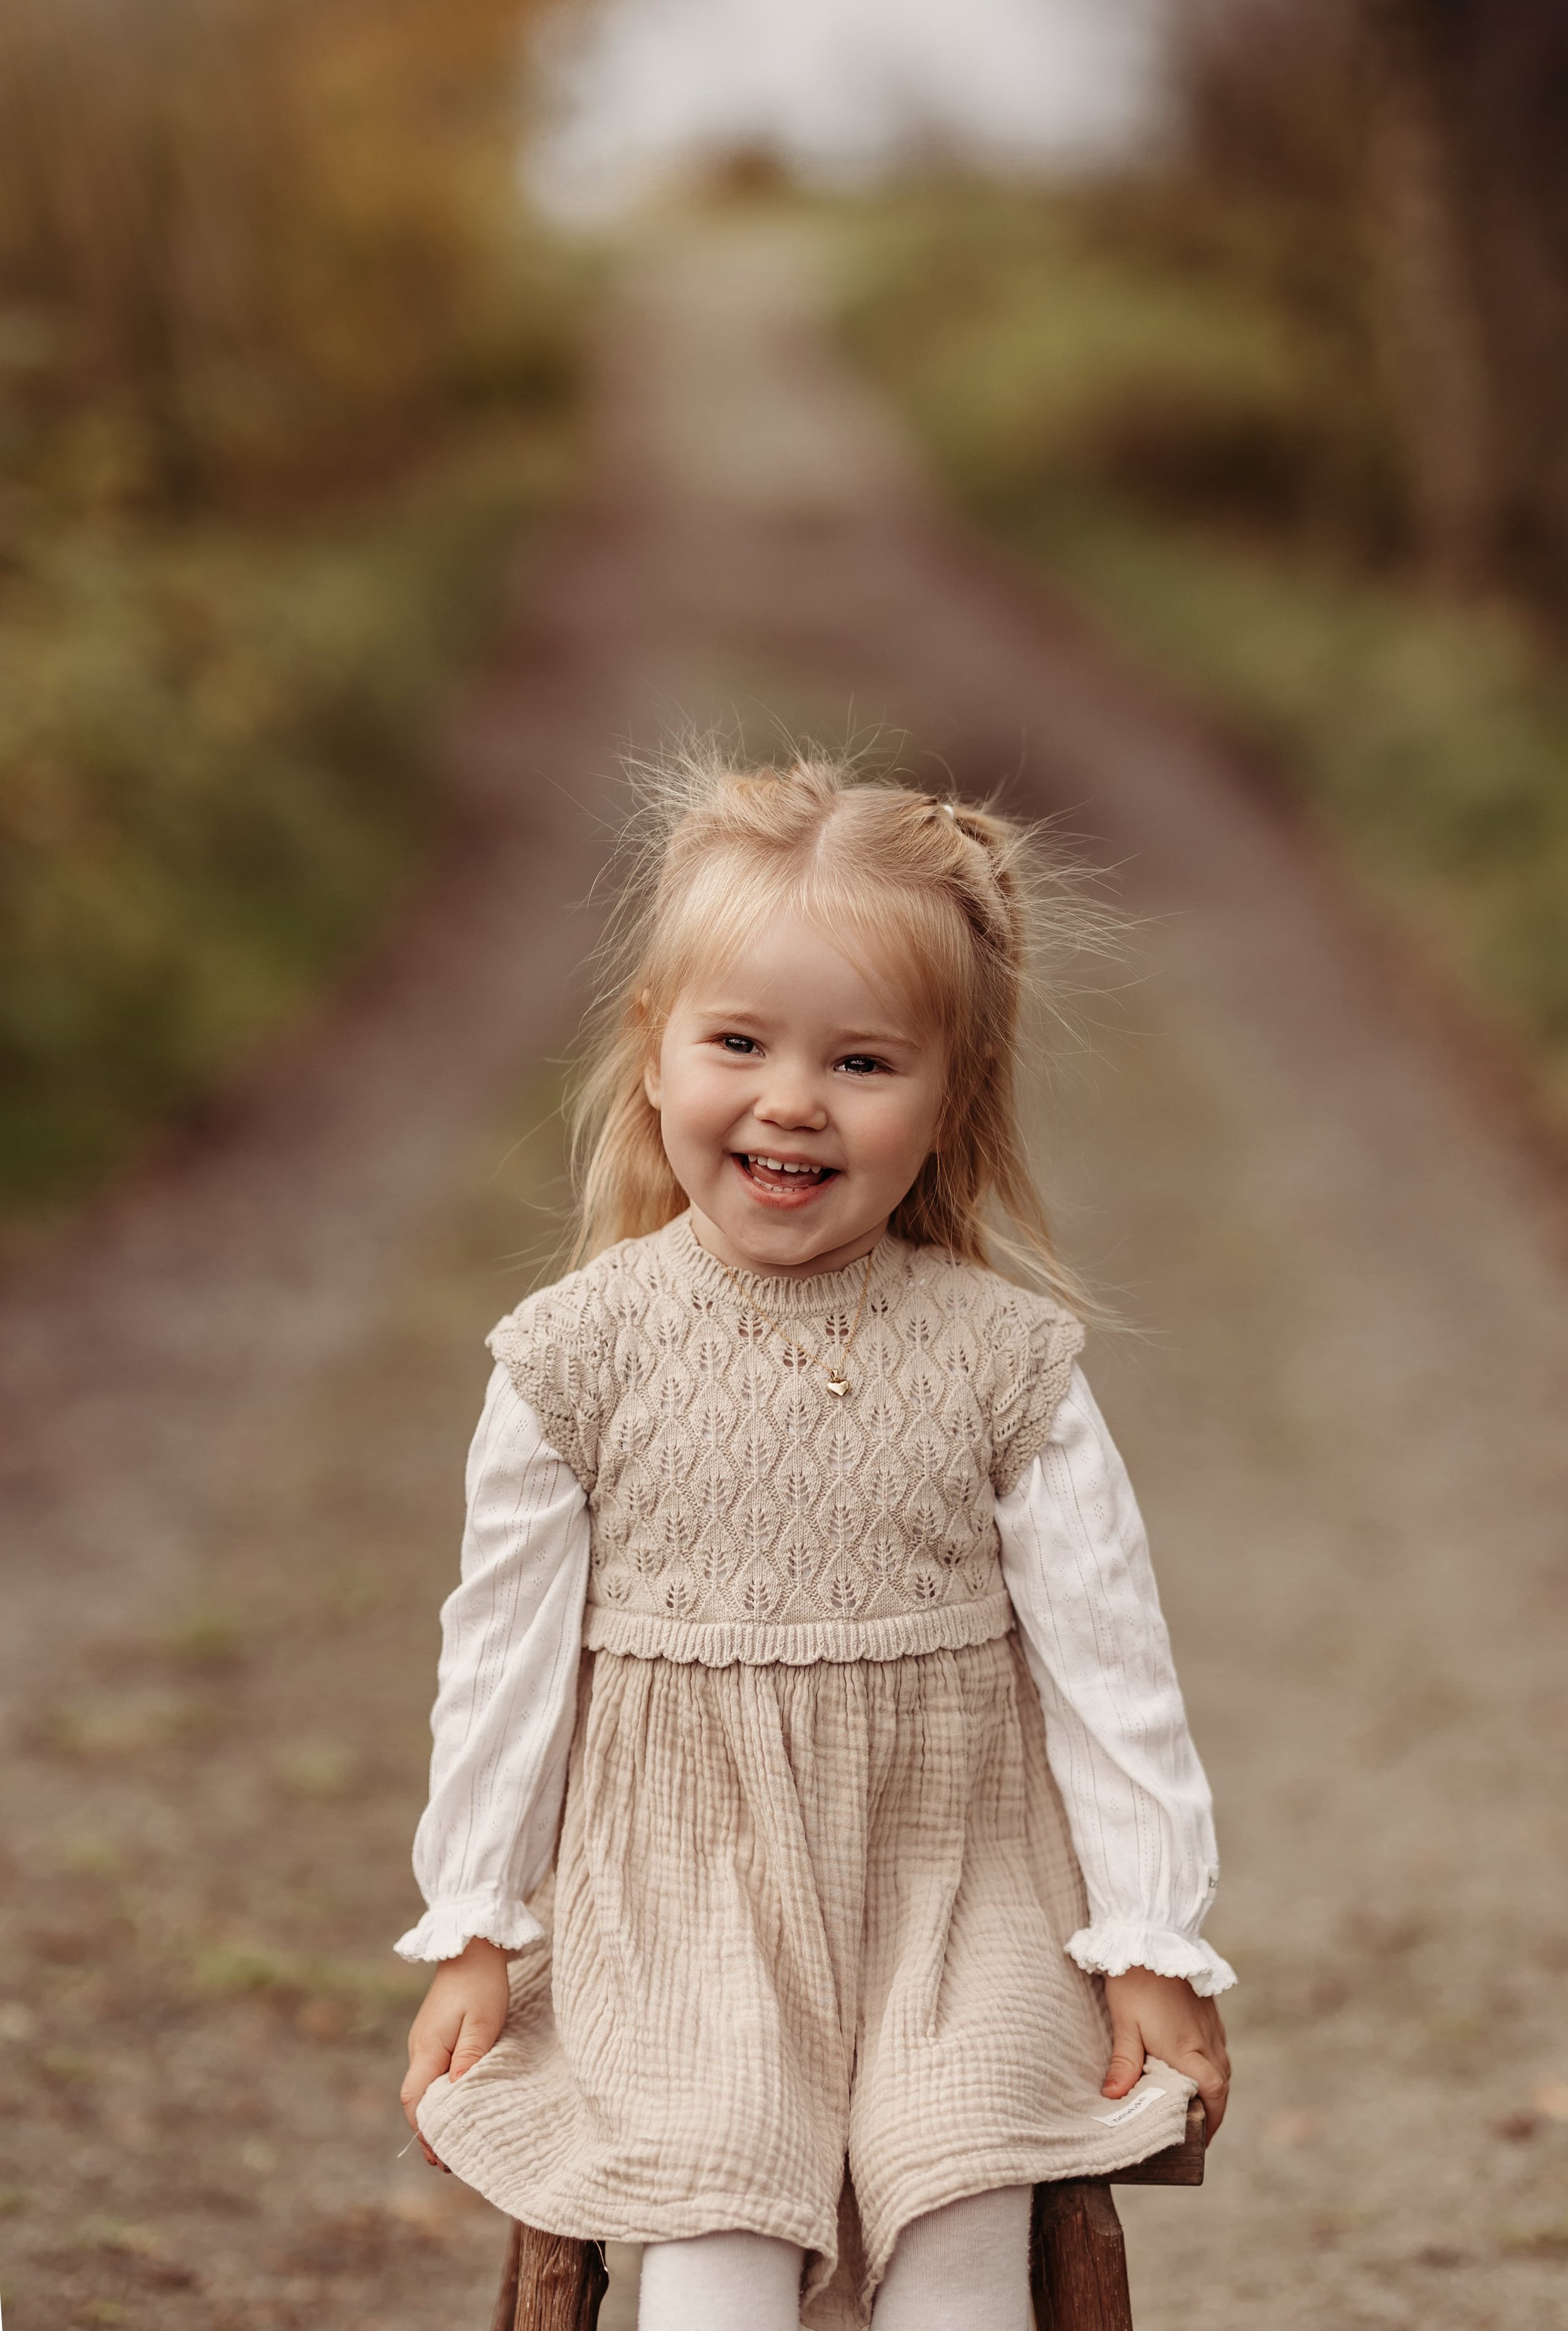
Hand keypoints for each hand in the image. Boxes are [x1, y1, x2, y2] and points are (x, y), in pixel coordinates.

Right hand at [400, 1937, 512, 2168]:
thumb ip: (470, 2059)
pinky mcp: (434, 2037)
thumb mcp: (482, 2023)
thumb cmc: (481, 1984)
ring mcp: (425, 2042)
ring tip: (453, 2145)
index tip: (440, 2157)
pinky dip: (439, 2097)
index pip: (415, 2100)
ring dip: (434, 2116)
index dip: (425, 2131)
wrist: (471, 1947)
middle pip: (415, 2100)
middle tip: (448, 2163)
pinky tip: (455, 2107)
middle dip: (428, 2132)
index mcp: (427, 2049)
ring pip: (423, 2089)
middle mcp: (419, 2049)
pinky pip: (432, 2075)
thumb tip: (456, 2097)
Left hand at [1101, 1967, 1229, 2139]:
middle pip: (1221, 2085)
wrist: (1152, 1934)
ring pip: (1222, 2066)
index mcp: (1187, 2050)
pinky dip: (1211, 2064)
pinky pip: (1218, 2047)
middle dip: (1213, 2109)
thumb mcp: (1124, 2023)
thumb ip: (1124, 2063)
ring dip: (1213, 2087)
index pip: (1213, 2094)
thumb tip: (1113, 2097)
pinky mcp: (1210, 2012)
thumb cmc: (1135, 1980)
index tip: (1202, 2139)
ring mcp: (1212, 2025)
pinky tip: (1192, 2063)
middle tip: (1197, 2126)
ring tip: (1194, 2100)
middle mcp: (1207, 2040)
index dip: (1212, 2120)